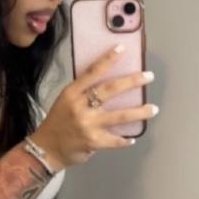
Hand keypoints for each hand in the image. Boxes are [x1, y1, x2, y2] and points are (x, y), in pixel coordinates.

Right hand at [30, 45, 157, 169]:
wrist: (45, 149)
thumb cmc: (57, 123)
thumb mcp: (65, 102)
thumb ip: (82, 93)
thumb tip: (110, 85)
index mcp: (71, 94)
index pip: (92, 72)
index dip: (108, 59)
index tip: (122, 49)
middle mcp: (79, 107)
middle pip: (110, 89)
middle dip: (132, 81)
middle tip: (148, 76)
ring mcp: (87, 124)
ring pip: (120, 115)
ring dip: (139, 112)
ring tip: (152, 109)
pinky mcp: (93, 141)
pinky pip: (115, 139)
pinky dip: (125, 139)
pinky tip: (132, 138)